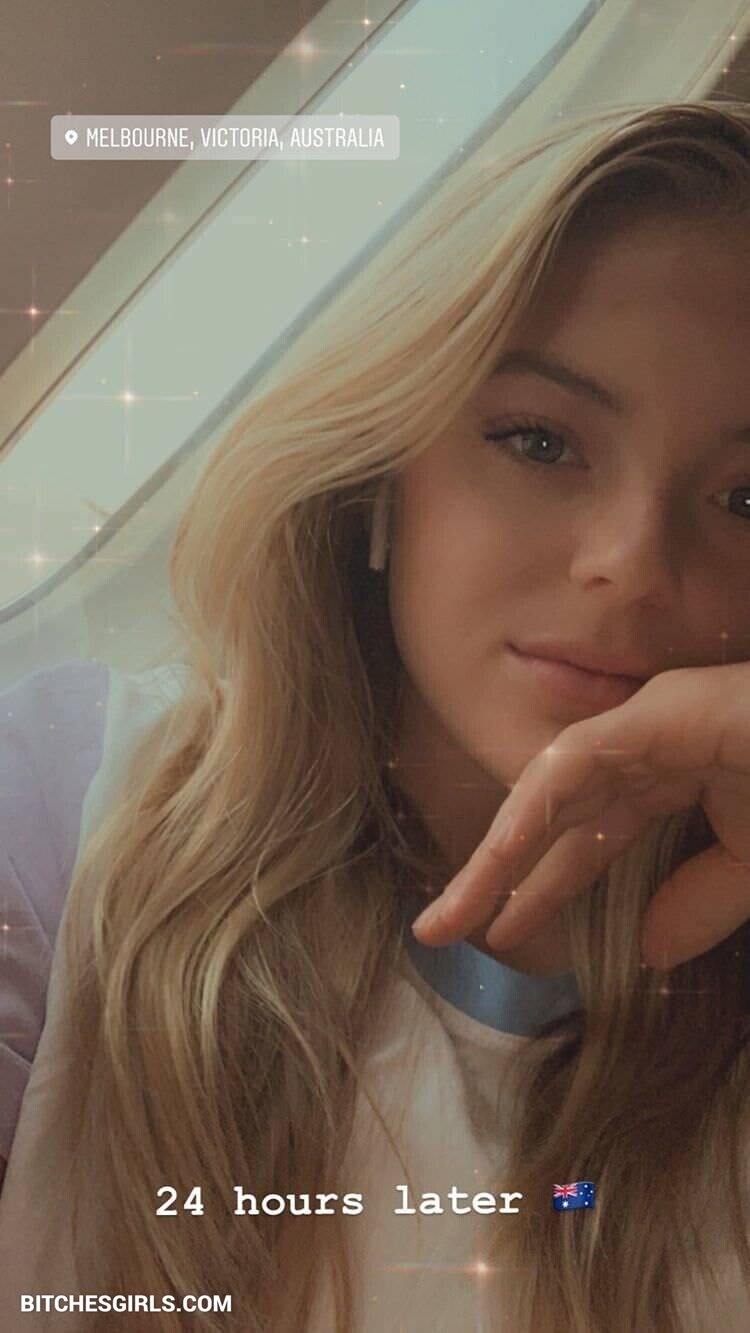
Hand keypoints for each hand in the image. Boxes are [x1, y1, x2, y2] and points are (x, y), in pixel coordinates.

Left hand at [411, 663, 749, 969]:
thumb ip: (702, 902)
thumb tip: (645, 949)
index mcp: (668, 783)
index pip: (586, 842)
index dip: (542, 889)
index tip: (500, 935)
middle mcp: (644, 753)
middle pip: (551, 819)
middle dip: (494, 875)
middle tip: (438, 930)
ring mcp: (647, 728)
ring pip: (548, 792)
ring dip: (496, 853)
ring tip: (451, 913)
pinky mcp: (657, 714)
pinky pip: (579, 763)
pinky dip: (539, 809)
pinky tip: (502, 857)